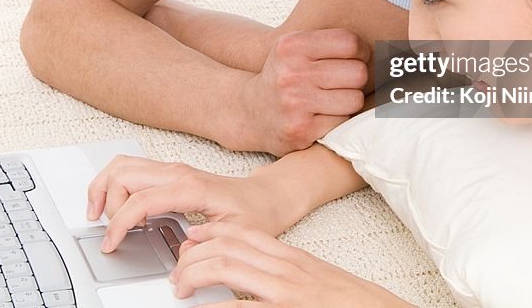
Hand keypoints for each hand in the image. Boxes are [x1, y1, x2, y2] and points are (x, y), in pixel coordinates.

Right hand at [86, 155, 293, 252]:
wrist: (267, 196)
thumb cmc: (255, 212)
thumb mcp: (237, 235)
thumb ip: (208, 246)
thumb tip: (179, 259)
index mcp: (191, 187)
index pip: (141, 199)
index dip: (120, 223)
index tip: (112, 244)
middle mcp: (178, 172)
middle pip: (123, 174)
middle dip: (107, 203)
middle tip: (109, 232)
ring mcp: (172, 169)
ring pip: (123, 166)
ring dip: (104, 188)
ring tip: (101, 217)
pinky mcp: (169, 173)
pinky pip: (131, 169)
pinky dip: (115, 185)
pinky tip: (116, 207)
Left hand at [170, 221, 413, 307]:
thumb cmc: (354, 305)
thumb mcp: (317, 283)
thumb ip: (287, 277)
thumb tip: (257, 285)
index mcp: (294, 260)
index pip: (243, 232)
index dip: (210, 232)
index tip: (191, 239)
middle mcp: (288, 269)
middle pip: (227, 244)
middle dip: (192, 255)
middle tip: (178, 274)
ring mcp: (288, 290)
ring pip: (227, 266)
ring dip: (194, 276)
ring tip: (181, 290)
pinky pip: (241, 307)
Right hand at [238, 29, 369, 154]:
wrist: (250, 112)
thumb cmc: (284, 76)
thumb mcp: (294, 48)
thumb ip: (328, 41)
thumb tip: (380, 47)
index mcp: (291, 46)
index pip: (350, 42)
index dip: (361, 52)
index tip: (354, 59)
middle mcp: (291, 73)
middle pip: (357, 72)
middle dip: (356, 78)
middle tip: (343, 83)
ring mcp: (295, 103)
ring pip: (354, 99)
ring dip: (349, 101)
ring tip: (333, 99)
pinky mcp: (301, 130)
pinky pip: (343, 122)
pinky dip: (338, 120)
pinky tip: (322, 115)